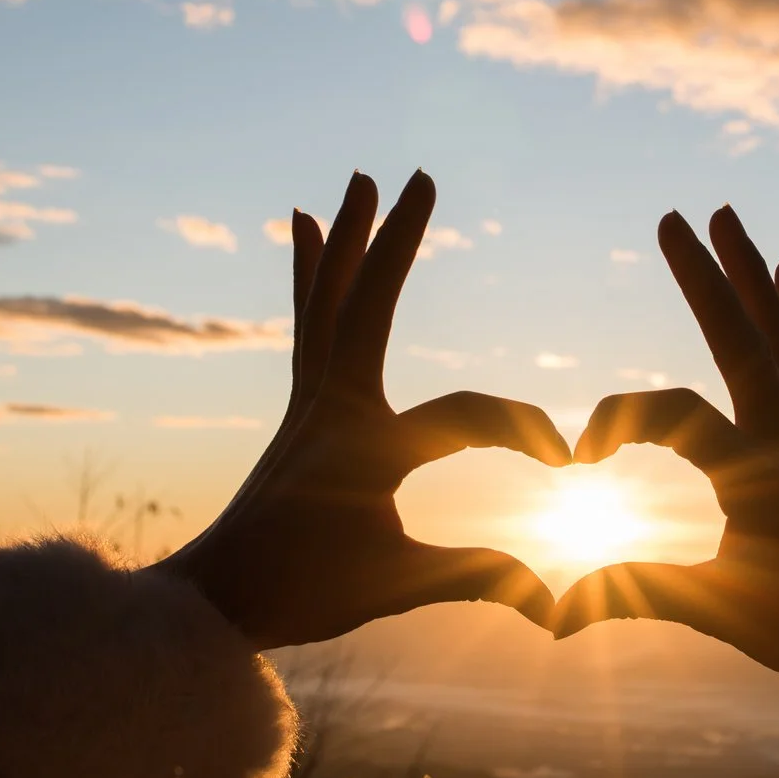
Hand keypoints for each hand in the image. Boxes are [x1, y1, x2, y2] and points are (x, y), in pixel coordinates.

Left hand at [160, 170, 570, 648]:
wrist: (210, 602)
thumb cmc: (300, 596)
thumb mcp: (395, 587)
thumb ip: (478, 579)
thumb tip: (558, 602)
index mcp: (364, 450)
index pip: (464, 417)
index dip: (525, 433)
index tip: (569, 463)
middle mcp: (331, 409)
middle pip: (368, 306)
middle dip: (396, 241)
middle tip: (419, 175)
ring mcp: (310, 403)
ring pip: (329, 301)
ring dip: (349, 238)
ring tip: (357, 181)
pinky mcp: (300, 409)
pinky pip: (308, 323)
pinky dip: (312, 273)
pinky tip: (307, 229)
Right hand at [550, 206, 778, 687]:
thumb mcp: (720, 612)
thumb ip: (639, 596)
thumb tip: (555, 614)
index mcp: (756, 475)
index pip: (675, 415)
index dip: (616, 420)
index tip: (578, 459)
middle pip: (742, 339)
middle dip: (704, 276)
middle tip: (670, 216)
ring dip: (752, 273)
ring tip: (729, 216)